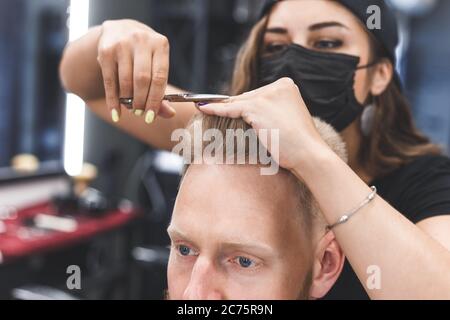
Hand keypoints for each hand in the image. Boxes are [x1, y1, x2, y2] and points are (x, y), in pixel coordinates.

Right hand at [97, 19, 174, 122]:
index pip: (159, 77)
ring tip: (131, 108)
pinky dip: (113, 100)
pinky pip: (110, 81)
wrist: (119, 29)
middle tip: (140, 113)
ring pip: (126, 81)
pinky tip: (115, 112)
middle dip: (141, 101)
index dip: (155, 100)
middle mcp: (141, 41)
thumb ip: (161, 88)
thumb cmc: (143, 54)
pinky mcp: (106, 50)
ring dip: (128, 101)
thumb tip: (171, 114)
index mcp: (160, 44)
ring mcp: (122, 44)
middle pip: (142, 80)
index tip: (151, 117)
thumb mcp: (156, 63)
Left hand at [198, 78, 331, 170]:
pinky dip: (216, 109)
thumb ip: (270, 112)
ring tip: (206, 110)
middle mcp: (279, 85)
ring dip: (225, 110)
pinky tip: (203, 107)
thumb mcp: (285, 121)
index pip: (258, 95)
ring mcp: (268, 95)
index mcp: (287, 86)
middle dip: (234, 109)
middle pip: (248, 97)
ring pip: (240, 103)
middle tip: (212, 110)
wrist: (309, 155)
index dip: (243, 106)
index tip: (225, 107)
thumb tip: (246, 113)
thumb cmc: (299, 146)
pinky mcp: (257, 107)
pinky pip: (231, 107)